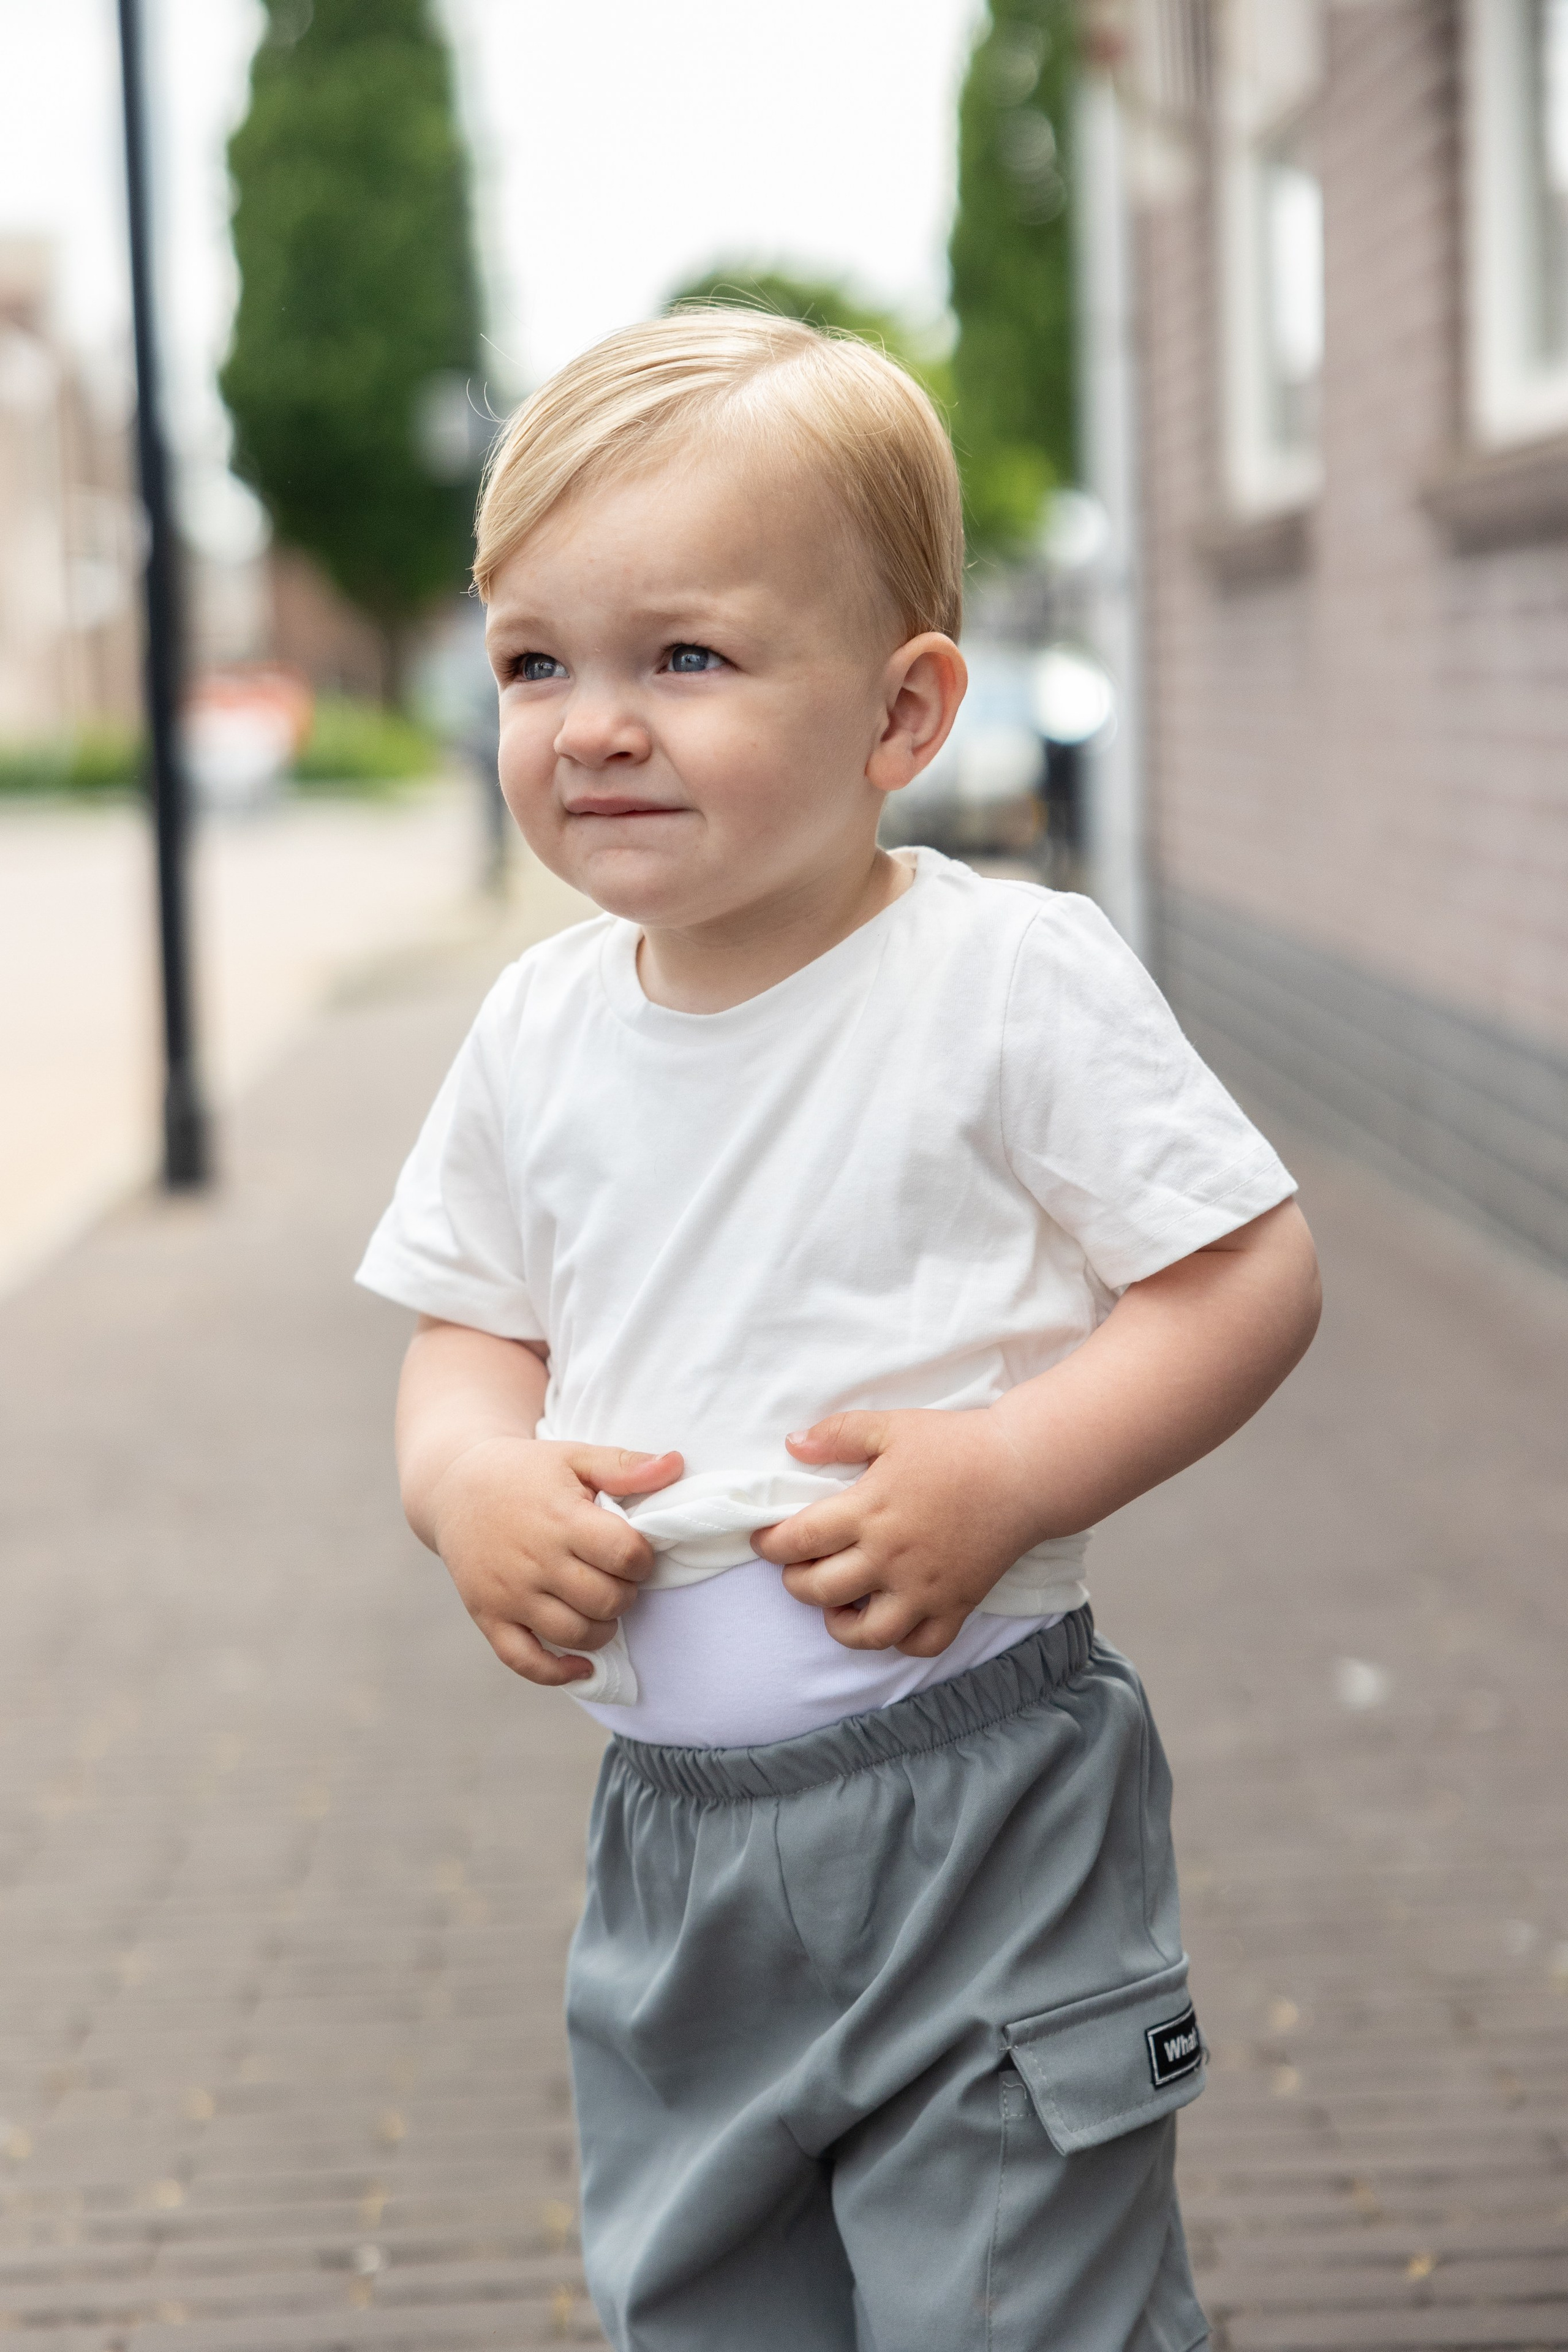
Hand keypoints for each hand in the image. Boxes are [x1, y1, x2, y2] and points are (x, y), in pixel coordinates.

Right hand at [426, 1438, 682, 1686]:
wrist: (454, 1487)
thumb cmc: (526, 1472)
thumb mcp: (575, 1457)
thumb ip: (625, 1465)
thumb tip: (676, 1464)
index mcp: (561, 1519)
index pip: (624, 1555)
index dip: (644, 1559)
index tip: (635, 1552)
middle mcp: (534, 1561)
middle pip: (606, 1600)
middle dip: (626, 1593)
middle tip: (618, 1577)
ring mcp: (509, 1593)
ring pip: (575, 1634)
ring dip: (603, 1628)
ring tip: (601, 1605)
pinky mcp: (487, 1616)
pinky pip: (525, 1662)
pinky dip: (558, 1673)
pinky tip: (583, 1666)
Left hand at [750, 1410, 1040, 1656]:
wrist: (1024, 1470)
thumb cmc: (957, 1446)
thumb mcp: (892, 1426)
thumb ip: (838, 1434)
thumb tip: (791, 1444)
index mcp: (868, 1512)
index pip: (798, 1540)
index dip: (770, 1544)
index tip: (765, 1541)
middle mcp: (890, 1558)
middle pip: (819, 1590)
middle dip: (795, 1582)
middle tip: (798, 1567)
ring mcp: (924, 1588)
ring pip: (866, 1634)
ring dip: (840, 1624)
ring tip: (839, 1604)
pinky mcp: (956, 1605)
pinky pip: (921, 1645)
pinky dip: (900, 1641)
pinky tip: (891, 1618)